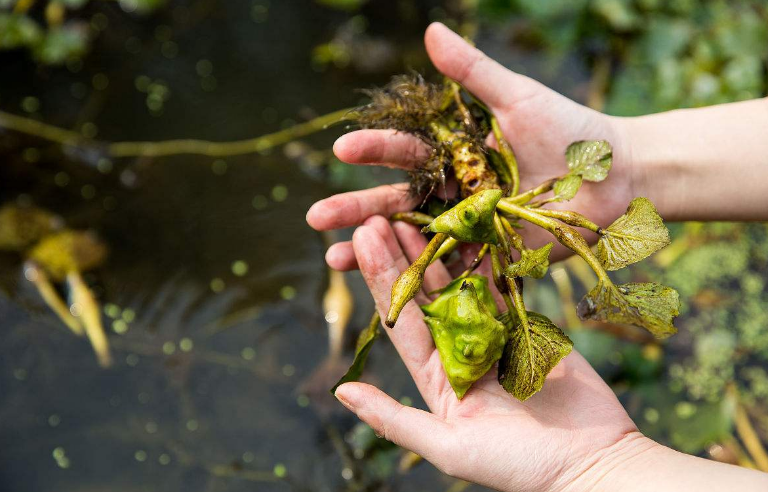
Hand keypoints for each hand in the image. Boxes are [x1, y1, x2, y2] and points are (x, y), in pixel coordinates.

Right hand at [306, 22, 634, 270]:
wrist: (619, 177)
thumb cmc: (572, 131)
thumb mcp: (518, 98)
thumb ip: (474, 72)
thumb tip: (429, 30)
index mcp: (457, 152)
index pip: (405, 151)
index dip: (374, 149)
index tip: (343, 148)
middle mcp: (456, 190)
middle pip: (397, 201)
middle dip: (355, 209)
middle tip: (315, 217)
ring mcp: (470, 227)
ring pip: (413, 240)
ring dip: (373, 251)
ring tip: (332, 261)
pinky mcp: (491, 257)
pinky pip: (450, 271)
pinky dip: (419, 281)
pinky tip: (385, 291)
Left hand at [334, 216, 643, 491]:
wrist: (591, 462)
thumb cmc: (517, 465)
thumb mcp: (448, 447)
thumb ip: (394, 420)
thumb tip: (342, 392)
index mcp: (437, 378)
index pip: (400, 319)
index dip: (380, 278)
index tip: (362, 239)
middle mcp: (460, 352)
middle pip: (424, 294)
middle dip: (401, 254)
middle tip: (379, 213)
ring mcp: (494, 337)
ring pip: (461, 283)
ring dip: (440, 249)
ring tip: (417, 213)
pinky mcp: (528, 327)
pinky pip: (504, 287)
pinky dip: (488, 259)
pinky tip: (470, 228)